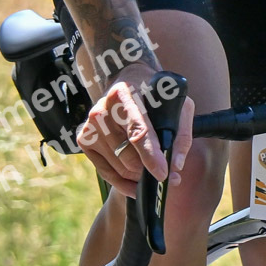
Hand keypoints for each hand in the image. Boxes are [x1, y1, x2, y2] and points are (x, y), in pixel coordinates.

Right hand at [75, 61, 194, 195]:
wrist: (127, 82)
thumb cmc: (155, 95)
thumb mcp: (177, 104)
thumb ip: (181, 134)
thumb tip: (176, 166)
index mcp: (124, 95)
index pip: (137, 131)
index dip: (150, 155)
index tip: (163, 173)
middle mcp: (102, 110)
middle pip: (127, 155)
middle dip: (149, 171)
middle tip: (169, 176)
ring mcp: (90, 126)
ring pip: (119, 167)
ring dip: (139, 177)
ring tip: (153, 174)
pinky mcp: (84, 140)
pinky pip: (105, 172)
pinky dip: (123, 182)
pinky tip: (136, 183)